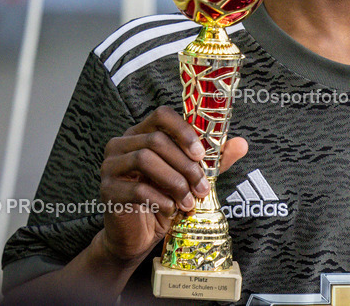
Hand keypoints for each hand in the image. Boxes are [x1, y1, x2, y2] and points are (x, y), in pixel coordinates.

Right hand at [97, 105, 247, 262]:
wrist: (138, 235)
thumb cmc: (164, 199)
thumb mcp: (191, 177)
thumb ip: (214, 160)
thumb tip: (242, 144)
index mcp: (142, 133)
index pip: (161, 115)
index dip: (183, 130)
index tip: (201, 154)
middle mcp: (122, 144)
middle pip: (156, 140)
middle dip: (186, 165)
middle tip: (202, 187)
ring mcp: (110, 166)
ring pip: (144, 159)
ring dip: (175, 182)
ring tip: (188, 201)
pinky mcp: (107, 190)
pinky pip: (136, 189)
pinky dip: (161, 199)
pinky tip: (172, 209)